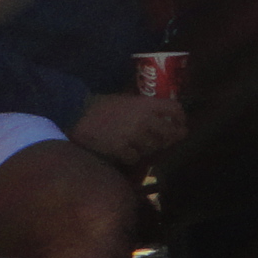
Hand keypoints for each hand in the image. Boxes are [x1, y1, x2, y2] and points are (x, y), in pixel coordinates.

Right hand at [70, 93, 186, 166]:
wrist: (75, 113)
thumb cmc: (101, 104)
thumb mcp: (127, 99)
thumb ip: (145, 107)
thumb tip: (161, 115)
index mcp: (147, 104)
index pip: (175, 109)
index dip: (181, 117)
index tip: (181, 123)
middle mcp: (145, 120)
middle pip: (169, 133)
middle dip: (171, 137)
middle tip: (168, 140)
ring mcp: (134, 136)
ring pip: (153, 148)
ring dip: (151, 148)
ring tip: (144, 146)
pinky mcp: (120, 149)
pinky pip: (135, 158)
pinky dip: (133, 157)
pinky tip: (128, 153)